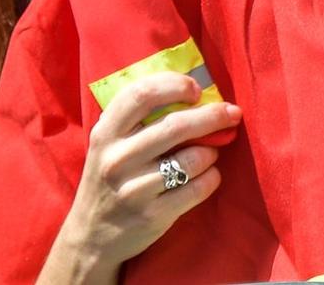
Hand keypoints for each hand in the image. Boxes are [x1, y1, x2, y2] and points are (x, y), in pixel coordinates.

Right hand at [51, 74, 240, 273]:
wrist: (91, 238)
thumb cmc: (112, 179)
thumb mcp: (110, 144)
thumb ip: (139, 118)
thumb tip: (195, 90)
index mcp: (106, 134)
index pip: (142, 94)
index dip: (175, 84)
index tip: (196, 89)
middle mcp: (116, 159)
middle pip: (177, 125)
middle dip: (213, 115)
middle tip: (232, 113)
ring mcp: (133, 190)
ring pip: (193, 157)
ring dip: (211, 152)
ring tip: (208, 154)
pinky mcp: (152, 216)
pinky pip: (199, 187)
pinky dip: (212, 177)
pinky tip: (207, 176)